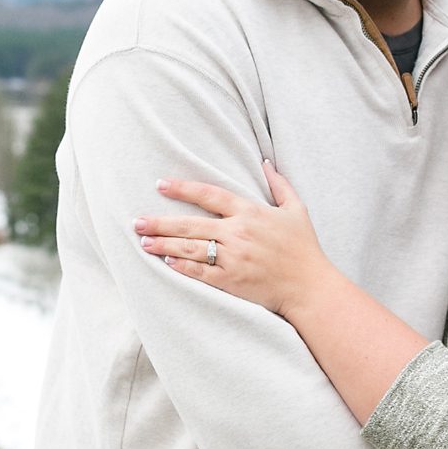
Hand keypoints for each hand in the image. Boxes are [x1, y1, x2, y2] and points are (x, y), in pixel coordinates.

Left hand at [135, 161, 332, 317]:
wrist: (310, 287)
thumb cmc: (304, 248)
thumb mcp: (296, 209)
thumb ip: (279, 184)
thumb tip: (265, 161)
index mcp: (250, 212)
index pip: (209, 194)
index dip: (182, 188)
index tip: (160, 184)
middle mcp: (237, 233)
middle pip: (190, 224)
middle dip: (160, 222)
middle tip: (137, 222)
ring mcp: (233, 258)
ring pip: (189, 249)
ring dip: (163, 245)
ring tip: (144, 242)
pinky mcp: (231, 281)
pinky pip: (199, 272)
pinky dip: (181, 267)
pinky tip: (165, 263)